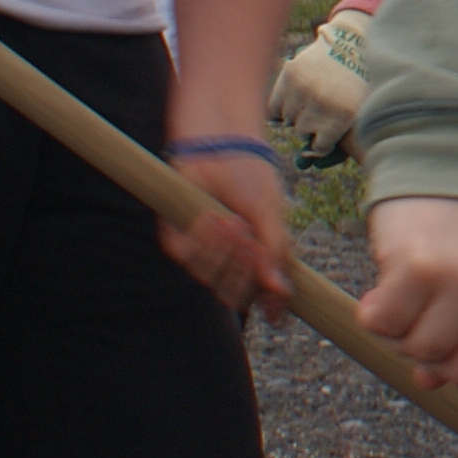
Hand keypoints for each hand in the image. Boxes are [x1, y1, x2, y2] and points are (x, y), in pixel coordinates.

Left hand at [160, 149, 296, 319]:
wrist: (220, 147)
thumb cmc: (250, 178)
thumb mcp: (272, 216)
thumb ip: (276, 253)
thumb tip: (281, 292)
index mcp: (254, 258)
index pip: (259, 296)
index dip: (267, 304)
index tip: (274, 310)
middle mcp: (227, 259)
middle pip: (234, 292)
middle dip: (244, 268)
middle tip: (251, 239)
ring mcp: (202, 250)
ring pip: (209, 277)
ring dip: (224, 251)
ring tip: (233, 221)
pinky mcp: (176, 237)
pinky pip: (187, 257)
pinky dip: (202, 240)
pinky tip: (212, 217)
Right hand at [268, 11, 374, 155]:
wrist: (352, 44)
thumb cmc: (357, 86)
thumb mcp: (358, 115)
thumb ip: (337, 143)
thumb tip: (305, 164)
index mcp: (344, 115)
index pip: (318, 147)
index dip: (321, 142)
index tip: (325, 134)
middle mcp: (322, 102)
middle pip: (301, 131)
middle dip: (309, 126)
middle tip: (318, 113)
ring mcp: (305, 87)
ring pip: (286, 119)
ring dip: (295, 114)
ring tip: (308, 103)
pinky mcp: (291, 73)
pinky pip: (274, 105)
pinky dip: (280, 106)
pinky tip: (293, 100)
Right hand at [362, 195, 457, 392]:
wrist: (450, 158)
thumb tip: (429, 382)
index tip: (452, 358)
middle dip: (433, 357)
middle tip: (422, 322)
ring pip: (422, 351)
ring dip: (401, 335)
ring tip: (404, 301)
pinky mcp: (420, 267)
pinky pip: (385, 325)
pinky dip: (374, 316)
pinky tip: (380, 290)